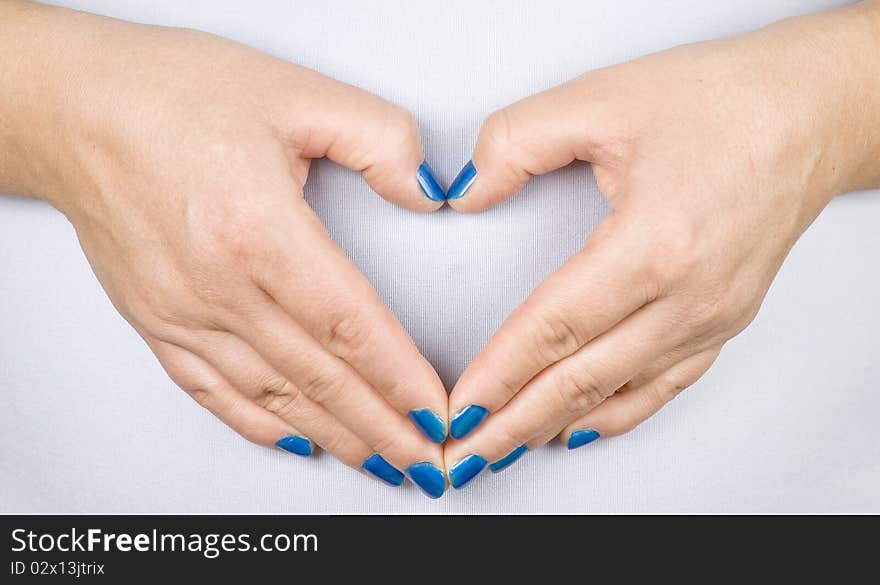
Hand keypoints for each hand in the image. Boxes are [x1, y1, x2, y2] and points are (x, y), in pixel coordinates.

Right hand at [0, 3, 449, 496]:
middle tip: (425, 462)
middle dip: (381, 427)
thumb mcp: (296, 92)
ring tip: (378, 461)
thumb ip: (379, 139)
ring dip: (333, 435)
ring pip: (273, 395)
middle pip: (320, 377)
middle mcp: (221, 288)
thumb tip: (426, 189)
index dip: (399, 377)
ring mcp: (184, 313)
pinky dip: (259, 423)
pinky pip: (213, 390)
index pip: (350, 326)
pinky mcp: (157, 321)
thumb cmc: (171, 95)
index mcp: (261, 232)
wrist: (74, 108)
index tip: (435, 412)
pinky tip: (294, 439)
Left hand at [442, 2, 879, 486]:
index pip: (554, 329)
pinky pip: (662, 385)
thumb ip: (514, 144)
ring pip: (618, 393)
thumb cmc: (719, 103)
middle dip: (514, 422)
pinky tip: (579, 428)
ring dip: (555, 424)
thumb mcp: (601, 99)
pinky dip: (615, 414)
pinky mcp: (724, 321)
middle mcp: (688, 297)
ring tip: (505, 450)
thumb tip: (465, 192)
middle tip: (465, 455)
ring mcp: (712, 317)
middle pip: (581, 379)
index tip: (459, 409)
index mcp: (654, 245)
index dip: (499, 374)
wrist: (809, 113)